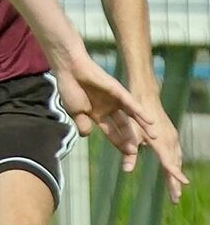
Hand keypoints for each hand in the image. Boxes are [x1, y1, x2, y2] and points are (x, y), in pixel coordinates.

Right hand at [49, 49, 156, 166]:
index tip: (127, 155)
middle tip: (137, 152)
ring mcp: (114, 99)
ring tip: (154, 137)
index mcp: (98, 114)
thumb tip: (86, 135)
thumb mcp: (75, 112)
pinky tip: (149, 121)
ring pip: (132, 115)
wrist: (69, 69)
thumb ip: (82, 124)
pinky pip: (131, 103)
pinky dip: (140, 112)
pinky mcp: (117, 90)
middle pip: (123, 126)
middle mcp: (109, 107)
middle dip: (130, 139)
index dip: (118, 143)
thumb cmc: (69, 88)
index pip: (111, 132)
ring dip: (143, 126)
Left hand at [135, 101, 187, 203]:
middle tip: (175, 199)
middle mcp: (170, 141)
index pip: (170, 163)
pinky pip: (176, 153)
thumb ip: (129, 154)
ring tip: (175, 188)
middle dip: (175, 182)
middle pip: (175, 165)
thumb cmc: (135, 115)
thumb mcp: (131, 134)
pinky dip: (176, 163)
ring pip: (177, 160)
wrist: (146, 97)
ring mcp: (173, 137)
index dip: (175, 175)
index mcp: (160, 143)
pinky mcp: (172, 135)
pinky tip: (174, 170)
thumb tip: (127, 170)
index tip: (183, 185)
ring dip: (176, 174)